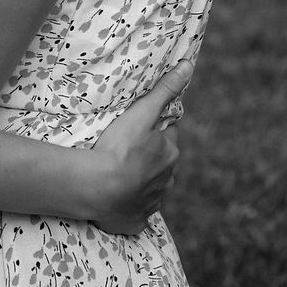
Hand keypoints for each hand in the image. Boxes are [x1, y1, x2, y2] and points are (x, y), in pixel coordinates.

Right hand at [84, 60, 192, 234]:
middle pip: (162, 163)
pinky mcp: (136, 221)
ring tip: (118, 173)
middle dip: (150, 156)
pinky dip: (130, 206)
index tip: (140, 128)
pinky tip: (117, 201)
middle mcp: (167, 179)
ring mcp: (152, 202)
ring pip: (151, 187)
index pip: (169, 135)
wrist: (97, 188)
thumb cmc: (119, 148)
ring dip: (141, 180)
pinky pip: (137, 212)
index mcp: (170, 152)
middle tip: (125, 149)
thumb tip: (189, 65)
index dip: (156, 130)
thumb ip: (164, 90)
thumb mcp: (141, 113)